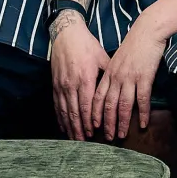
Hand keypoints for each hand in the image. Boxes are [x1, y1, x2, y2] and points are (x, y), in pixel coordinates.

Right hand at [49, 14, 109, 140]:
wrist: (67, 34)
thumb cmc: (87, 46)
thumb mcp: (102, 58)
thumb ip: (109, 75)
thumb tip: (121, 89)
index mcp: (85, 79)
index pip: (87, 105)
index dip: (90, 121)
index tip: (94, 133)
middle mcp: (71, 84)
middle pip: (75, 112)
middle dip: (80, 129)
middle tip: (85, 143)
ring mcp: (61, 85)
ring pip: (65, 111)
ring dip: (70, 126)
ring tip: (75, 139)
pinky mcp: (55, 84)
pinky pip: (57, 105)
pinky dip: (60, 117)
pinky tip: (63, 127)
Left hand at [93, 21, 166, 140]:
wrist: (147, 31)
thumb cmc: (133, 45)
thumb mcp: (116, 59)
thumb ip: (112, 74)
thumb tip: (110, 89)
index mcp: (108, 73)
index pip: (96, 97)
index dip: (93, 113)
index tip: (92, 126)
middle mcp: (116, 77)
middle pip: (108, 105)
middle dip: (106, 123)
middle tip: (107, 137)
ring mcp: (130, 78)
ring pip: (124, 105)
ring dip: (122, 122)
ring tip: (122, 134)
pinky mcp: (144, 77)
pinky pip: (142, 99)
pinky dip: (143, 113)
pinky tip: (144, 123)